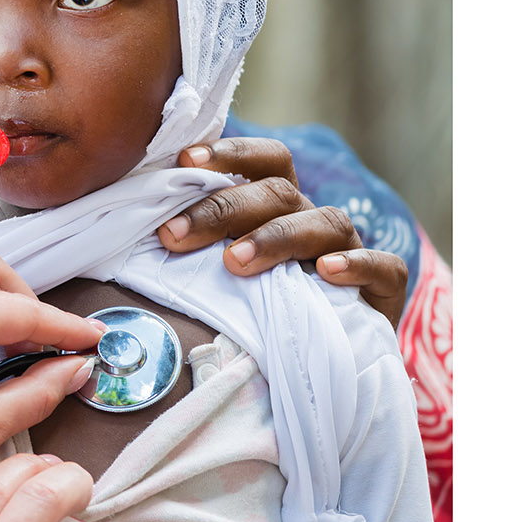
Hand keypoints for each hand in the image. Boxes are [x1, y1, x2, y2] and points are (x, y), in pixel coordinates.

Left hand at [157, 136, 409, 323]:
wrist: (326, 368)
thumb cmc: (259, 310)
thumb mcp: (222, 274)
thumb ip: (195, 247)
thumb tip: (136, 229)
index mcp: (279, 206)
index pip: (265, 160)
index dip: (229, 153)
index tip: (183, 161)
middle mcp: (314, 219)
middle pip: (279, 192)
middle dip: (223, 210)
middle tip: (174, 236)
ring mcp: (352, 250)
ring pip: (326, 222)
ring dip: (277, 237)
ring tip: (235, 262)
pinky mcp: (385, 290)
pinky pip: (383, 267)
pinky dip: (357, 265)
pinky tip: (326, 273)